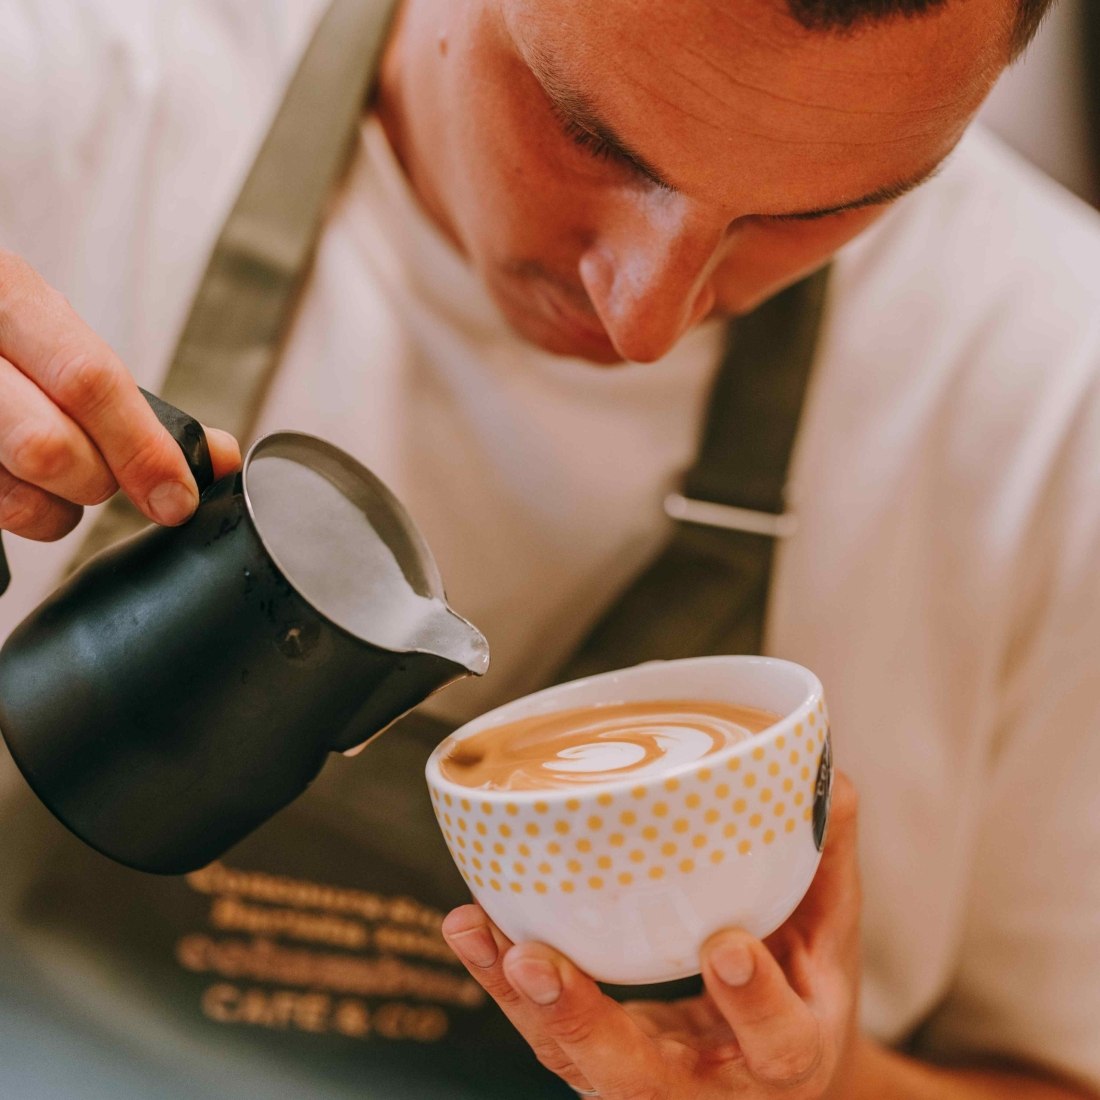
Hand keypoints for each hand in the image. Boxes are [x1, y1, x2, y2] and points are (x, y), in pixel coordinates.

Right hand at [0, 250, 239, 542]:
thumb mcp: (58, 338)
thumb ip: (137, 400)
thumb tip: (220, 458)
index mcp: (6, 293)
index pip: (89, 381)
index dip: (143, 449)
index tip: (177, 498)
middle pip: (50, 447)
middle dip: (96, 480)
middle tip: (100, 475)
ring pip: (15, 492)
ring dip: (56, 508)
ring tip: (57, 480)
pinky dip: (22, 512)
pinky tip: (19, 485)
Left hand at [443, 772, 860, 1099]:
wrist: (772, 1073)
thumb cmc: (803, 998)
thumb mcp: (831, 943)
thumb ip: (825, 867)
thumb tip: (831, 779)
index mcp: (787, 1058)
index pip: (777, 1043)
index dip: (751, 1002)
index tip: (724, 947)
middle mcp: (706, 1087)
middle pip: (637, 1078)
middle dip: (582, 1021)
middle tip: (536, 961)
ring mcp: (641, 1081)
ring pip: (571, 1055)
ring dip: (519, 995)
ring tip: (478, 930)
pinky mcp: (597, 1062)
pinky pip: (545, 1029)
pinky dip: (504, 981)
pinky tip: (474, 930)